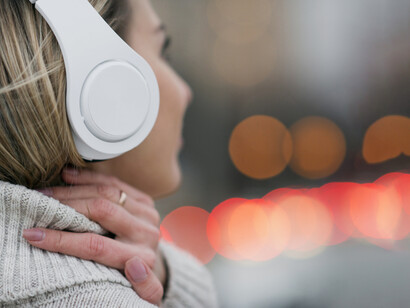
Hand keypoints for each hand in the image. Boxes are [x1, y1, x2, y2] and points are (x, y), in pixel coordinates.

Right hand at [23, 168, 165, 305]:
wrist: (150, 262)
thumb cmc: (131, 278)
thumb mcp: (138, 291)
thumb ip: (144, 286)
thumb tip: (135, 265)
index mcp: (142, 257)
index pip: (96, 246)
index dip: (62, 240)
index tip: (34, 235)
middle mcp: (147, 232)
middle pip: (103, 211)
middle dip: (67, 207)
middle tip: (40, 206)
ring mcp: (147, 213)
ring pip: (108, 192)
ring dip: (74, 191)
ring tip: (48, 192)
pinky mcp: (145, 199)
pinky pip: (115, 183)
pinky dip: (90, 178)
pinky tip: (69, 177)